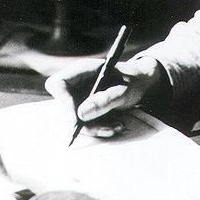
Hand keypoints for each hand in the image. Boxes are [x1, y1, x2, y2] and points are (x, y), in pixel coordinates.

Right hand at [45, 56, 162, 137]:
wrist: (141, 83)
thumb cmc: (134, 81)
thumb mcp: (125, 90)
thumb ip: (106, 100)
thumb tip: (81, 114)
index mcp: (83, 70)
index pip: (58, 84)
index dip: (63, 102)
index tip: (78, 119)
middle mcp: (77, 83)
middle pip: (65, 107)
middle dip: (85, 123)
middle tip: (108, 128)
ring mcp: (80, 96)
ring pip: (75, 120)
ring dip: (96, 128)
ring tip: (118, 126)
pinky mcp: (85, 109)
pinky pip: (85, 124)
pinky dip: (100, 128)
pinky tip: (116, 125)